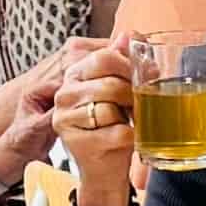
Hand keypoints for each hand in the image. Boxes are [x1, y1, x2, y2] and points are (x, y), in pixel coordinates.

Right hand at [53, 49, 136, 205]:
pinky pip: (119, 133)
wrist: (103, 170)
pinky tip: (125, 140)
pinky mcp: (79, 143)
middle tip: (137, 106)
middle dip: (133, 95)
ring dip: (131, 117)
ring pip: (112, 108)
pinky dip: (131, 137)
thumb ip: (121, 61)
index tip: (141, 77)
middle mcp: (64, 95)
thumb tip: (129, 35)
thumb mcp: (118, 89)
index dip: (129, 66)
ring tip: (128, 123)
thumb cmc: (112, 126)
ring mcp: (67, 120)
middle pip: (110, 83)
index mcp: (73, 74)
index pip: (104, 57)